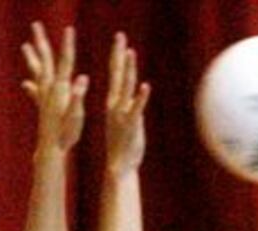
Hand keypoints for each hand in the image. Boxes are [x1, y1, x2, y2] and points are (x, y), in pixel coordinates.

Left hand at [22, 23, 87, 154]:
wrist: (51, 148)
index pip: (65, 62)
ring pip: (37, 71)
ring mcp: (43, 96)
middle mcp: (49, 89)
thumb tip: (82, 78)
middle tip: (35, 25)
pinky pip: (36, 90)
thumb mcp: (75, 114)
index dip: (68, 45)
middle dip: (41, 42)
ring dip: (33, 57)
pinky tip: (26, 83)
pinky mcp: (42, 106)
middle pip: (45, 59)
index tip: (69, 30)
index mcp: (59, 89)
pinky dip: (32, 84)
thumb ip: (77, 95)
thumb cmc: (65, 133)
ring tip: (25, 46)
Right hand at [104, 32, 150, 174]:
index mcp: (112, 103)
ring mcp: (122, 113)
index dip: (118, 57)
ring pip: (126, 87)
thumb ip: (131, 107)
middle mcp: (115, 105)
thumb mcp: (124, 121)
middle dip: (119, 54)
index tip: (120, 41)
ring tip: (130, 52)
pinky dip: (141, 97)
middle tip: (119, 36)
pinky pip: (137, 108)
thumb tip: (137, 97)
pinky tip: (145, 86)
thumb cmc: (123, 145)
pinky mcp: (132, 124)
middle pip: (118, 74)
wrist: (120, 166)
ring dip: (128, 69)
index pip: (115, 75)